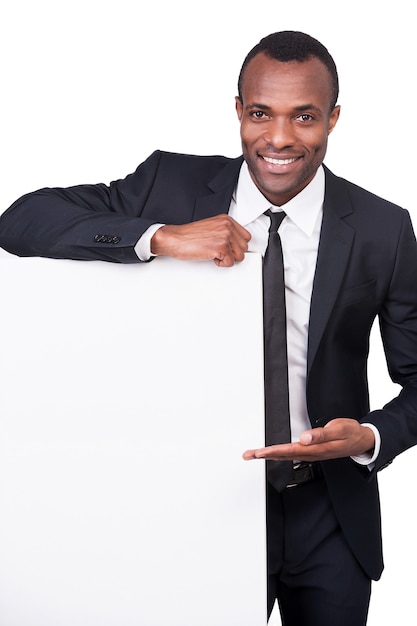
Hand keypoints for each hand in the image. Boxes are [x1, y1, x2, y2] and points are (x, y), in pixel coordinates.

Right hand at [150, 215, 250, 266]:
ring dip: (227, 258)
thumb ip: (225, 232)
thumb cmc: (188, 236)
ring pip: (239, 256)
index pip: (246, 237)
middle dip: (232, 253)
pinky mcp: (221, 247)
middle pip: (244, 247)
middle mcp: (228, 226)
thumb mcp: (211, 227)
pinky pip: (230, 263)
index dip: (237, 246)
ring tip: (214, 253)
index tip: (229, 248)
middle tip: (219, 251)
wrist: (175, 239)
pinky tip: (211, 256)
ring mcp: (225, 236)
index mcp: (226, 220)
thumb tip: (235, 244)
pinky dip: (221, 264)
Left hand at [242, 418, 374, 461]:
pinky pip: (292, 454)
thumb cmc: (351, 433)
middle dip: (264, 455)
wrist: (362, 440)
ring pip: (286, 455)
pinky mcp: (312, 451)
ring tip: (254, 454)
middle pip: (283, 455)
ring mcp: (312, 454)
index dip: (272, 451)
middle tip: (247, 455)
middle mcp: (311, 454)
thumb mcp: (338, 430)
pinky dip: (279, 453)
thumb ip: (321, 434)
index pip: (289, 450)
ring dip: (269, 455)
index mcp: (316, 449)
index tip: (259, 452)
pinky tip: (273, 452)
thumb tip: (304, 438)